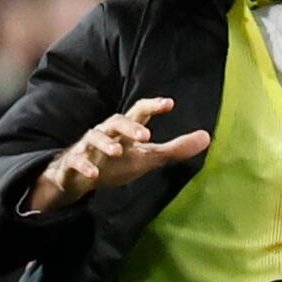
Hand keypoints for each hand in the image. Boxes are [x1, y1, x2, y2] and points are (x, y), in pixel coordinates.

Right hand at [24, 98, 211, 215]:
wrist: (78, 178)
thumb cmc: (116, 162)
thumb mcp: (148, 157)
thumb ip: (176, 148)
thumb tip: (207, 136)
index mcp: (125, 129)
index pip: (139, 112)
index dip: (153, 106)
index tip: (169, 103)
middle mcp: (106, 133)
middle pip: (116, 121)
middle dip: (130, 126)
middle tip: (147, 134)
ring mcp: (88, 147)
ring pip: (94, 138)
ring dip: (106, 143)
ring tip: (117, 151)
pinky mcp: (73, 163)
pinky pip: (77, 161)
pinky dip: (85, 166)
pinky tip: (94, 173)